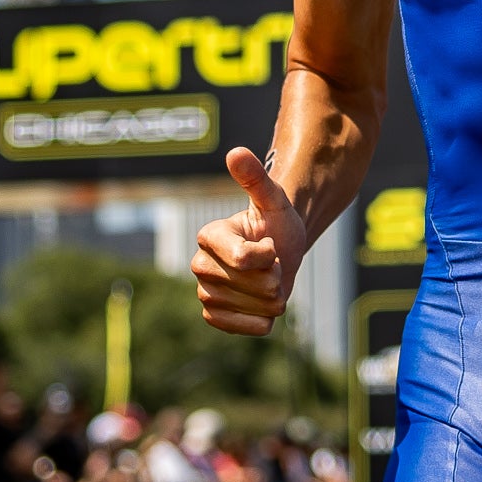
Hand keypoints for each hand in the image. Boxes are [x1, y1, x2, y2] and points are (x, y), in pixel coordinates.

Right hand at [195, 147, 306, 338]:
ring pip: (257, 307)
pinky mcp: (215, 317)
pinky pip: (250, 328)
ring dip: (274, 296)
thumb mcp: (273, 199)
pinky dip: (266, 318)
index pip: (245, 259)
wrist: (281, 250)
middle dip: (274, 275)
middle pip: (255, 285)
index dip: (269, 255)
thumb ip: (255, 178)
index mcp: (208, 236)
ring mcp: (206, 293)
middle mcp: (200, 265)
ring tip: (267, 279)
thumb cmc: (276, 222)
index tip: (269, 243)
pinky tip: (262, 303)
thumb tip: (236, 153)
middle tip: (269, 262)